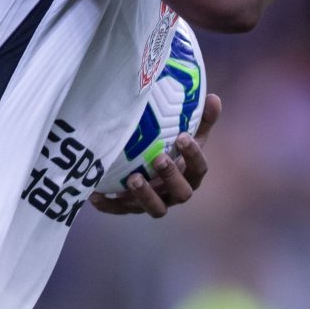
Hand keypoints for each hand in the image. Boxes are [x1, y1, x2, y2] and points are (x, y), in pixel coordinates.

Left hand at [89, 92, 222, 217]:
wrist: (145, 167)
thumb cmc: (170, 146)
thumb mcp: (185, 131)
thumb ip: (200, 117)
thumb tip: (214, 97)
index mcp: (190, 174)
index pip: (199, 169)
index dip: (193, 155)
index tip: (182, 136)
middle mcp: (175, 193)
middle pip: (182, 193)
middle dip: (171, 176)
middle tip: (159, 158)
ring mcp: (155, 203)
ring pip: (156, 209)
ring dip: (146, 195)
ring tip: (133, 178)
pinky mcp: (132, 208)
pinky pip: (121, 210)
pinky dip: (109, 205)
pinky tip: (95, 195)